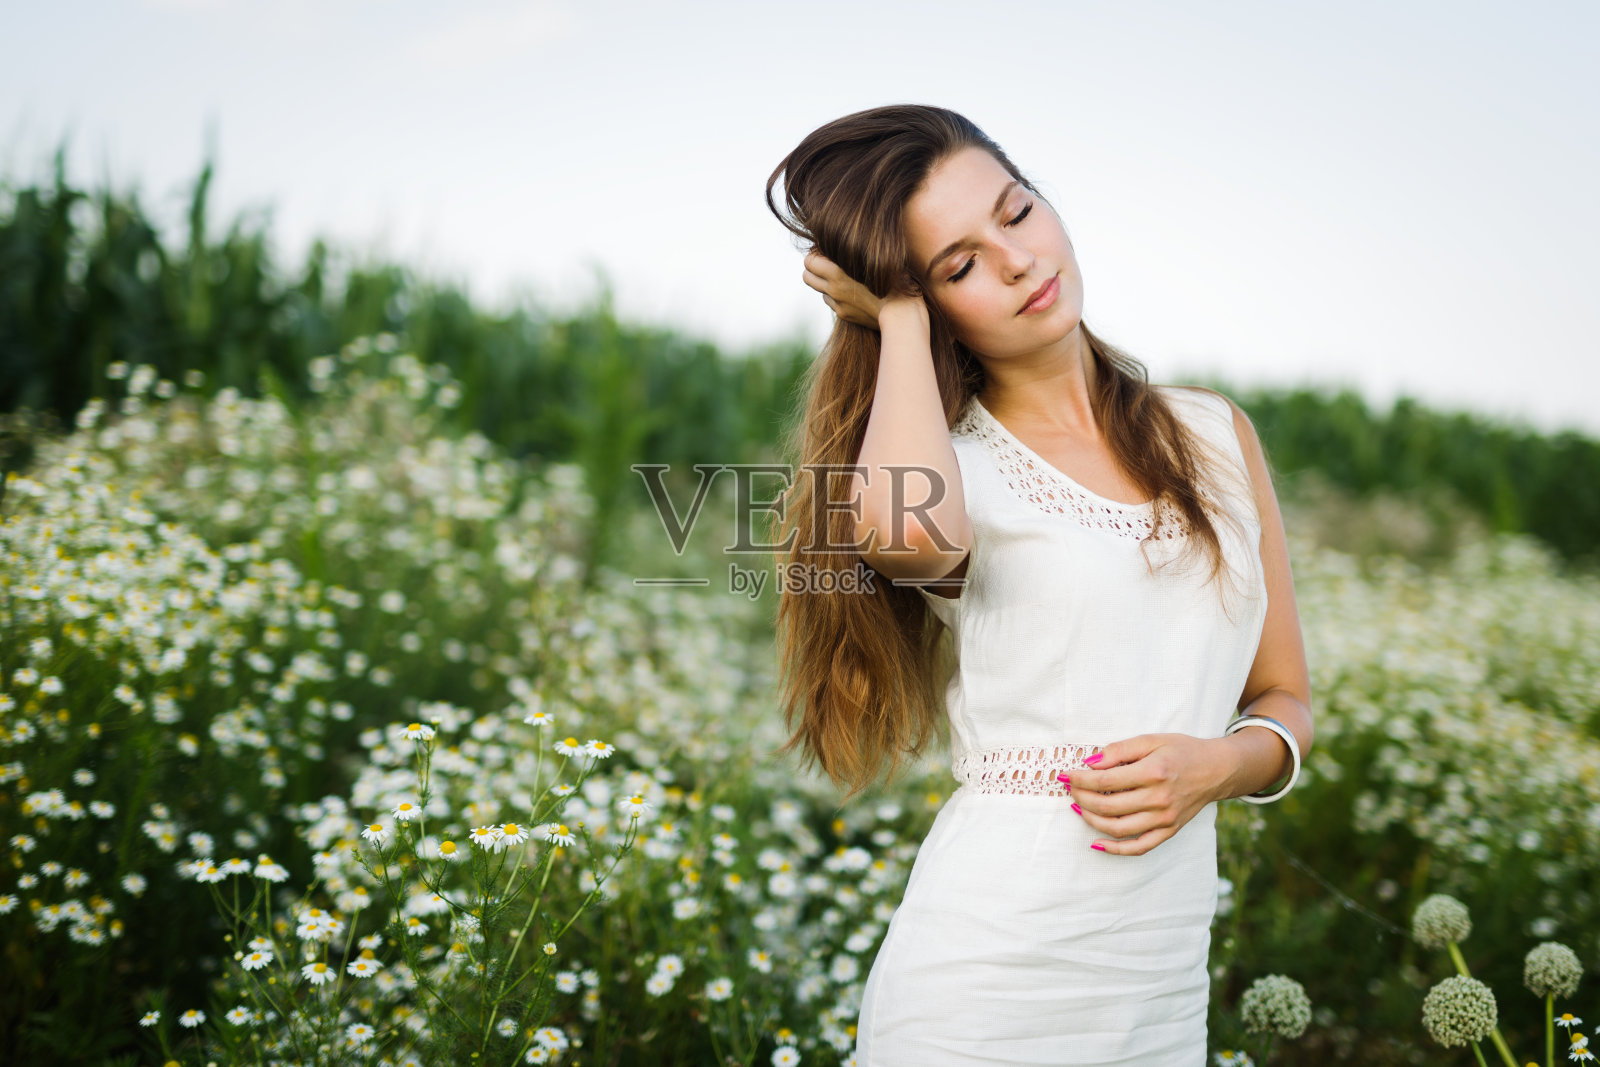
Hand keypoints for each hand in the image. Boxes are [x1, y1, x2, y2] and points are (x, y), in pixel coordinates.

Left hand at [801, 248, 924, 330]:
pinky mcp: (844, 315)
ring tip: (844, 277)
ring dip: (827, 282)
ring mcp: (837, 304)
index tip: (828, 250)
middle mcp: (833, 289)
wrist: (901, 314)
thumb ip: (857, 249)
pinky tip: (853, 291)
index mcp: (837, 273)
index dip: (816, 253)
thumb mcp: (876, 257)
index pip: (809, 261)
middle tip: (829, 262)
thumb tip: (845, 240)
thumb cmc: (894, 280)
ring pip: (820, 290)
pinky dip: (837, 296)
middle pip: (807, 276)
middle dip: (815, 268)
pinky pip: (832, 302)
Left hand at [1061, 733, 1229, 855]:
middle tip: (1070, 790)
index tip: (1066, 775)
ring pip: (1118, 828)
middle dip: (1081, 798)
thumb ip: (1120, 750)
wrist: (1216, 769)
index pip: (1106, 780)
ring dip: (1091, 820)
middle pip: (1108, 805)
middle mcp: (1159, 798)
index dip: (1081, 779)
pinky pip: (1139, 847)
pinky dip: (1115, 849)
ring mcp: (1165, 818)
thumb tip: (1090, 763)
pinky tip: (1096, 842)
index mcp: (1154, 772)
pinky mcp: (1169, 831)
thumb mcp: (1151, 740)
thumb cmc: (1182, 751)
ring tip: (1078, 808)